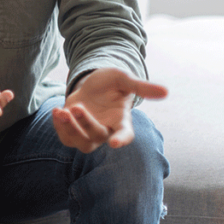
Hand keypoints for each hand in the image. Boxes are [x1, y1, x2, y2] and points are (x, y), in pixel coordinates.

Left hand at [52, 68, 167, 152]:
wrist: (92, 84)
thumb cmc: (112, 83)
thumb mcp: (124, 79)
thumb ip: (141, 87)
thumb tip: (166, 91)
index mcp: (121, 120)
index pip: (125, 134)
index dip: (121, 139)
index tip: (115, 143)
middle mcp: (106, 130)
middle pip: (97, 136)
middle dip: (85, 123)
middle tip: (76, 107)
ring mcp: (89, 132)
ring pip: (81, 143)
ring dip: (70, 130)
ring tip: (61, 111)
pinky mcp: (74, 130)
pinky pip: (66, 139)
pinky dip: (59, 127)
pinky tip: (57, 111)